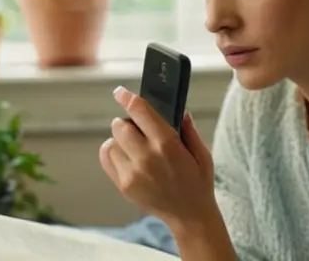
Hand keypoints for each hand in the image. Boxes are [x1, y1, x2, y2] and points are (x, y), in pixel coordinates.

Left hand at [100, 86, 218, 231]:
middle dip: (127, 122)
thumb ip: (188, 129)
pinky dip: (112, 152)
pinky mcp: (124, 185)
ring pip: (111, 142)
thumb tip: (178, 109)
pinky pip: (107, 158)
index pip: (139, 111)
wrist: (189, 216)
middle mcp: (147, 157)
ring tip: (134, 145)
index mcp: (167, 144)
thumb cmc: (198, 183)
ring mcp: (132, 173)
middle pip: (120, 126)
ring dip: (120, 139)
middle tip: (138, 128)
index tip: (120, 92)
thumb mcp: (202, 153)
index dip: (127, 98)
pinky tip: (125, 155)